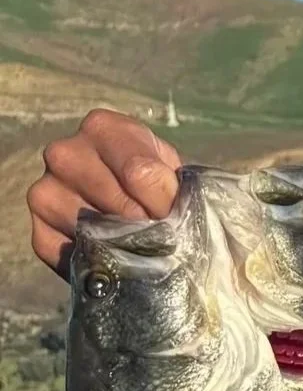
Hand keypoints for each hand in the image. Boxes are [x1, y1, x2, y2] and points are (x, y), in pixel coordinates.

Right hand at [27, 110, 183, 272]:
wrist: (139, 204)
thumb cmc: (160, 182)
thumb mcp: (174, 174)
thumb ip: (172, 189)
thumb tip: (168, 221)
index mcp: (103, 128)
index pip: (140, 172)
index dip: (165, 203)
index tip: (177, 216)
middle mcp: (65, 153)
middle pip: (117, 204)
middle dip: (148, 227)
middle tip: (164, 237)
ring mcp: (44, 189)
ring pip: (92, 230)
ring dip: (124, 245)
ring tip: (141, 244)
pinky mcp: (38, 226)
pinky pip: (71, 253)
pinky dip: (100, 261)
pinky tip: (115, 255)